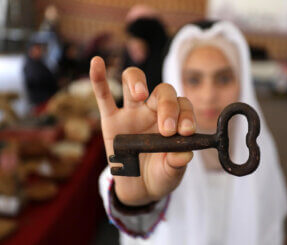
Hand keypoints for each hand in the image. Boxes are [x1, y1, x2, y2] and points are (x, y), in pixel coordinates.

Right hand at [90, 57, 195, 205]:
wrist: (140, 188)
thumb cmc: (160, 175)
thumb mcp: (171, 173)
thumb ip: (177, 163)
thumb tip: (184, 154)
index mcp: (173, 120)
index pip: (183, 105)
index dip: (186, 115)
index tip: (186, 132)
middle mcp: (154, 111)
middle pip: (162, 91)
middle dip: (167, 106)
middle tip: (166, 130)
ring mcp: (131, 113)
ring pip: (133, 82)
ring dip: (137, 81)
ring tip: (139, 94)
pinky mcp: (110, 119)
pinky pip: (103, 95)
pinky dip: (99, 78)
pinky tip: (97, 63)